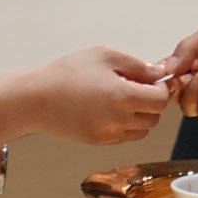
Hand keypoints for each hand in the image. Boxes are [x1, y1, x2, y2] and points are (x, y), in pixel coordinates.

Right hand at [32, 46, 172, 143]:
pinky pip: (125, 136)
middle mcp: (119, 120)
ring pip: (142, 130)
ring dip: (141, 115)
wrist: (36, 97)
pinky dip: (126, 125)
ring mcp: (109, 134)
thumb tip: (159, 74)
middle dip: (151, 102)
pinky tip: (110, 108)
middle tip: (136, 86)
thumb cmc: (68, 72)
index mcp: (123, 97)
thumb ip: (137, 65)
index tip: (151, 79)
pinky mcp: (99, 142)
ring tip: (122, 98)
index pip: (161, 99)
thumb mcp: (105, 56)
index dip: (161, 88)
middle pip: (155, 117)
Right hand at [165, 14, 197, 124]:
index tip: (163, 73)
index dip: (165, 76)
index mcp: (197, 59)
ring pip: (190, 106)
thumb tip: (167, 69)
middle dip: (176, 87)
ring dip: (192, 95)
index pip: (172, 73)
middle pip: (177, 93)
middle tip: (182, 78)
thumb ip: (187, 49)